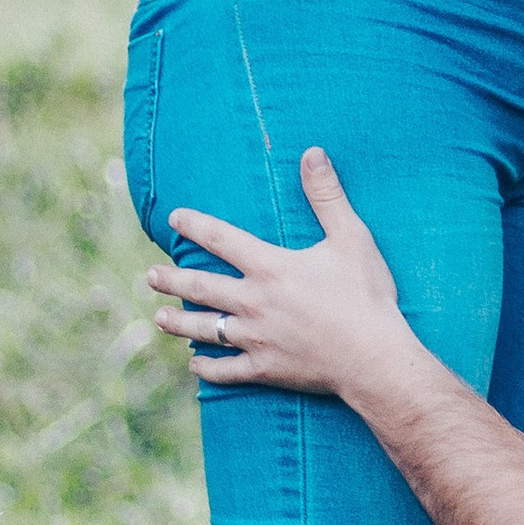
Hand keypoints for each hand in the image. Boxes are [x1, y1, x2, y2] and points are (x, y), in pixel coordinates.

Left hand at [152, 150, 407, 395]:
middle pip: (201, 287)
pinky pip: (226, 371)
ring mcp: (256, 338)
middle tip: (150, 276)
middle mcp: (254, 302)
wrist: (374, 357)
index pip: (222, 240)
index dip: (196, 226)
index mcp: (270, 268)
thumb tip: (312, 153)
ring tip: (159, 317)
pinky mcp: (265, 368)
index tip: (174, 219)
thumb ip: (327, 195)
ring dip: (178, 322)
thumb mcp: (351, 238)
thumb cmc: (365, 295)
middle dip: (172, 279)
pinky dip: (207, 368)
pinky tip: (195, 363)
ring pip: (206, 329)